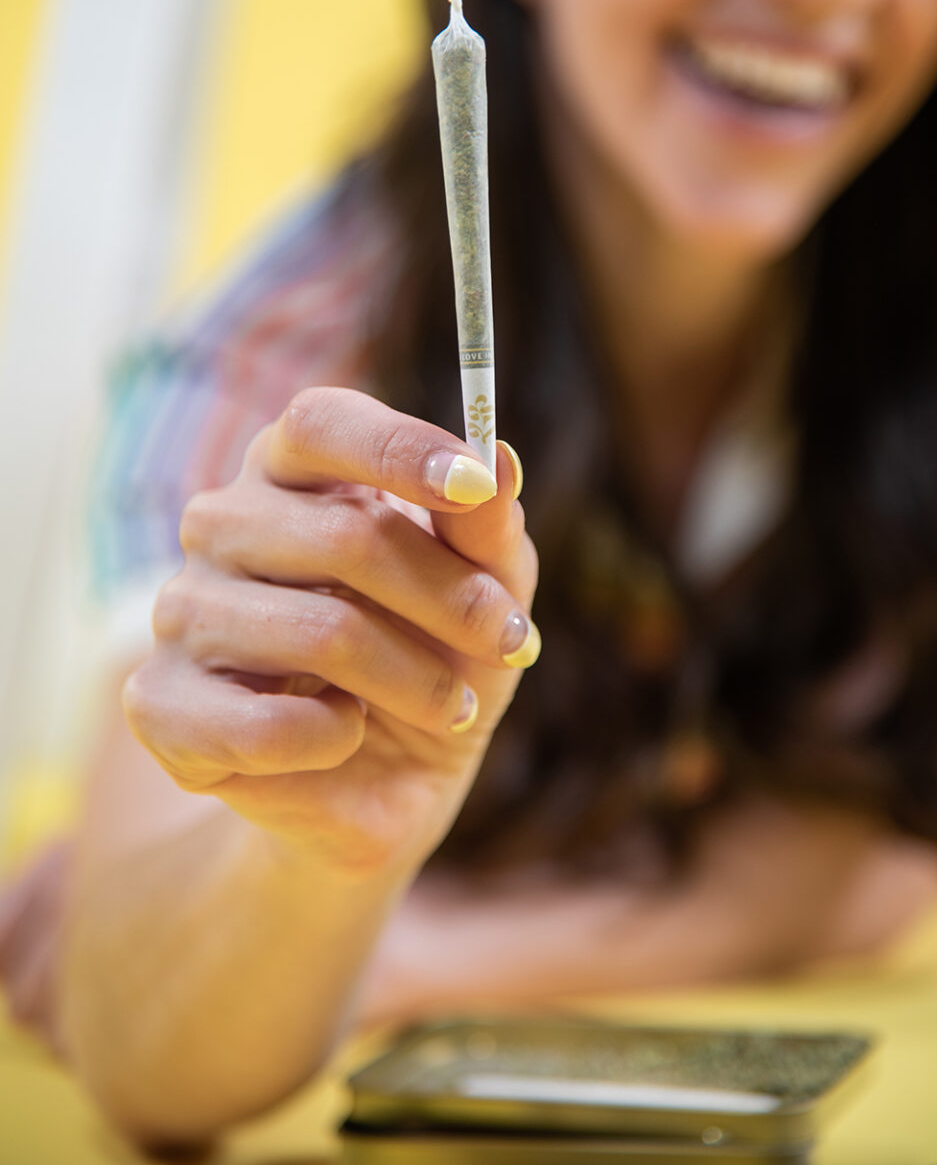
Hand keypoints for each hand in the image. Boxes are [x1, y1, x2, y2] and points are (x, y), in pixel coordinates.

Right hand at [123, 387, 539, 878]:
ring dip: (418, 681)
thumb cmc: (440, 654)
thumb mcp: (491, 589)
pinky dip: (340, 737)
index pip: (321, 422)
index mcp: (296, 471)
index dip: (399, 448)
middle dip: (453, 599)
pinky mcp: (161, 704)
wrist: (393, 777)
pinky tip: (348, 731)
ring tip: (449, 705)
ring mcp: (181, 611)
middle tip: (514, 642)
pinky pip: (270, 724)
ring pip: (323, 633)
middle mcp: (223, 525)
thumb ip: (489, 528)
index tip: (476, 485)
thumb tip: (502, 460)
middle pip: (345, 535)